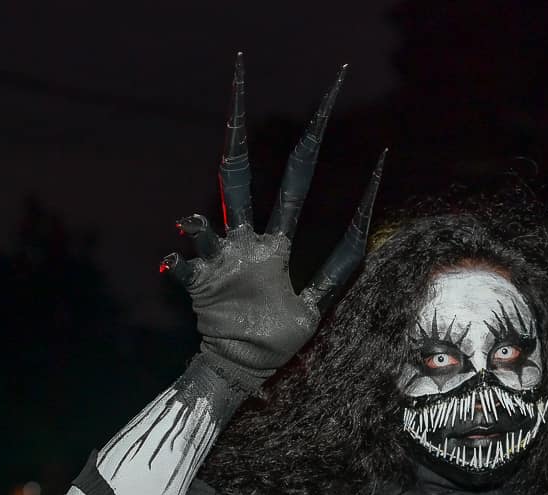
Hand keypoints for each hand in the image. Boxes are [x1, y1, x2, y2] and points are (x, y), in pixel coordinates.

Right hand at [161, 55, 384, 389]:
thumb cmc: (277, 337)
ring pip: (208, 221)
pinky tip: (178, 258)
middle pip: (238, 176)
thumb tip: (370, 237)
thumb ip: (337, 272)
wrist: (242, 365)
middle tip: (238, 76)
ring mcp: (220, 260)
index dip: (310, 152)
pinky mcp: (200, 286)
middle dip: (236, 127)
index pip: (295, 183)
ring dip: (199, 222)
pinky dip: (180, 259)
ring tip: (191, 222)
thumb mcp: (316, 305)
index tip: (311, 127)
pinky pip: (185, 266)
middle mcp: (245, 242)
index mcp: (274, 243)